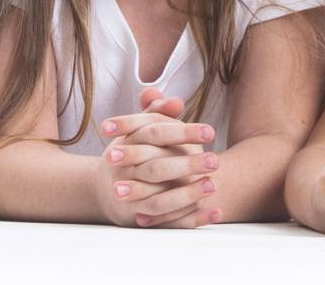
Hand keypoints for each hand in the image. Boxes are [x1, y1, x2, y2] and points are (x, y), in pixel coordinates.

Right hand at [95, 87, 220, 228]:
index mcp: (128, 145)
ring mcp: (132, 200)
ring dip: (188, 195)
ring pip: (159, 200)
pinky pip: (170, 223)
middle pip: (156, 169)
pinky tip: (215, 213)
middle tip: (215, 161)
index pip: (156, 135)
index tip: (210, 132)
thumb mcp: (141, 128)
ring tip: (213, 186)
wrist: (109, 186)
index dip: (183, 132)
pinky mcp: (142, 219)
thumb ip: (157, 113)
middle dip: (187, 166)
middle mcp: (127, 173)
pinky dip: (193, 219)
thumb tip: (174, 101)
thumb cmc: (134, 150)